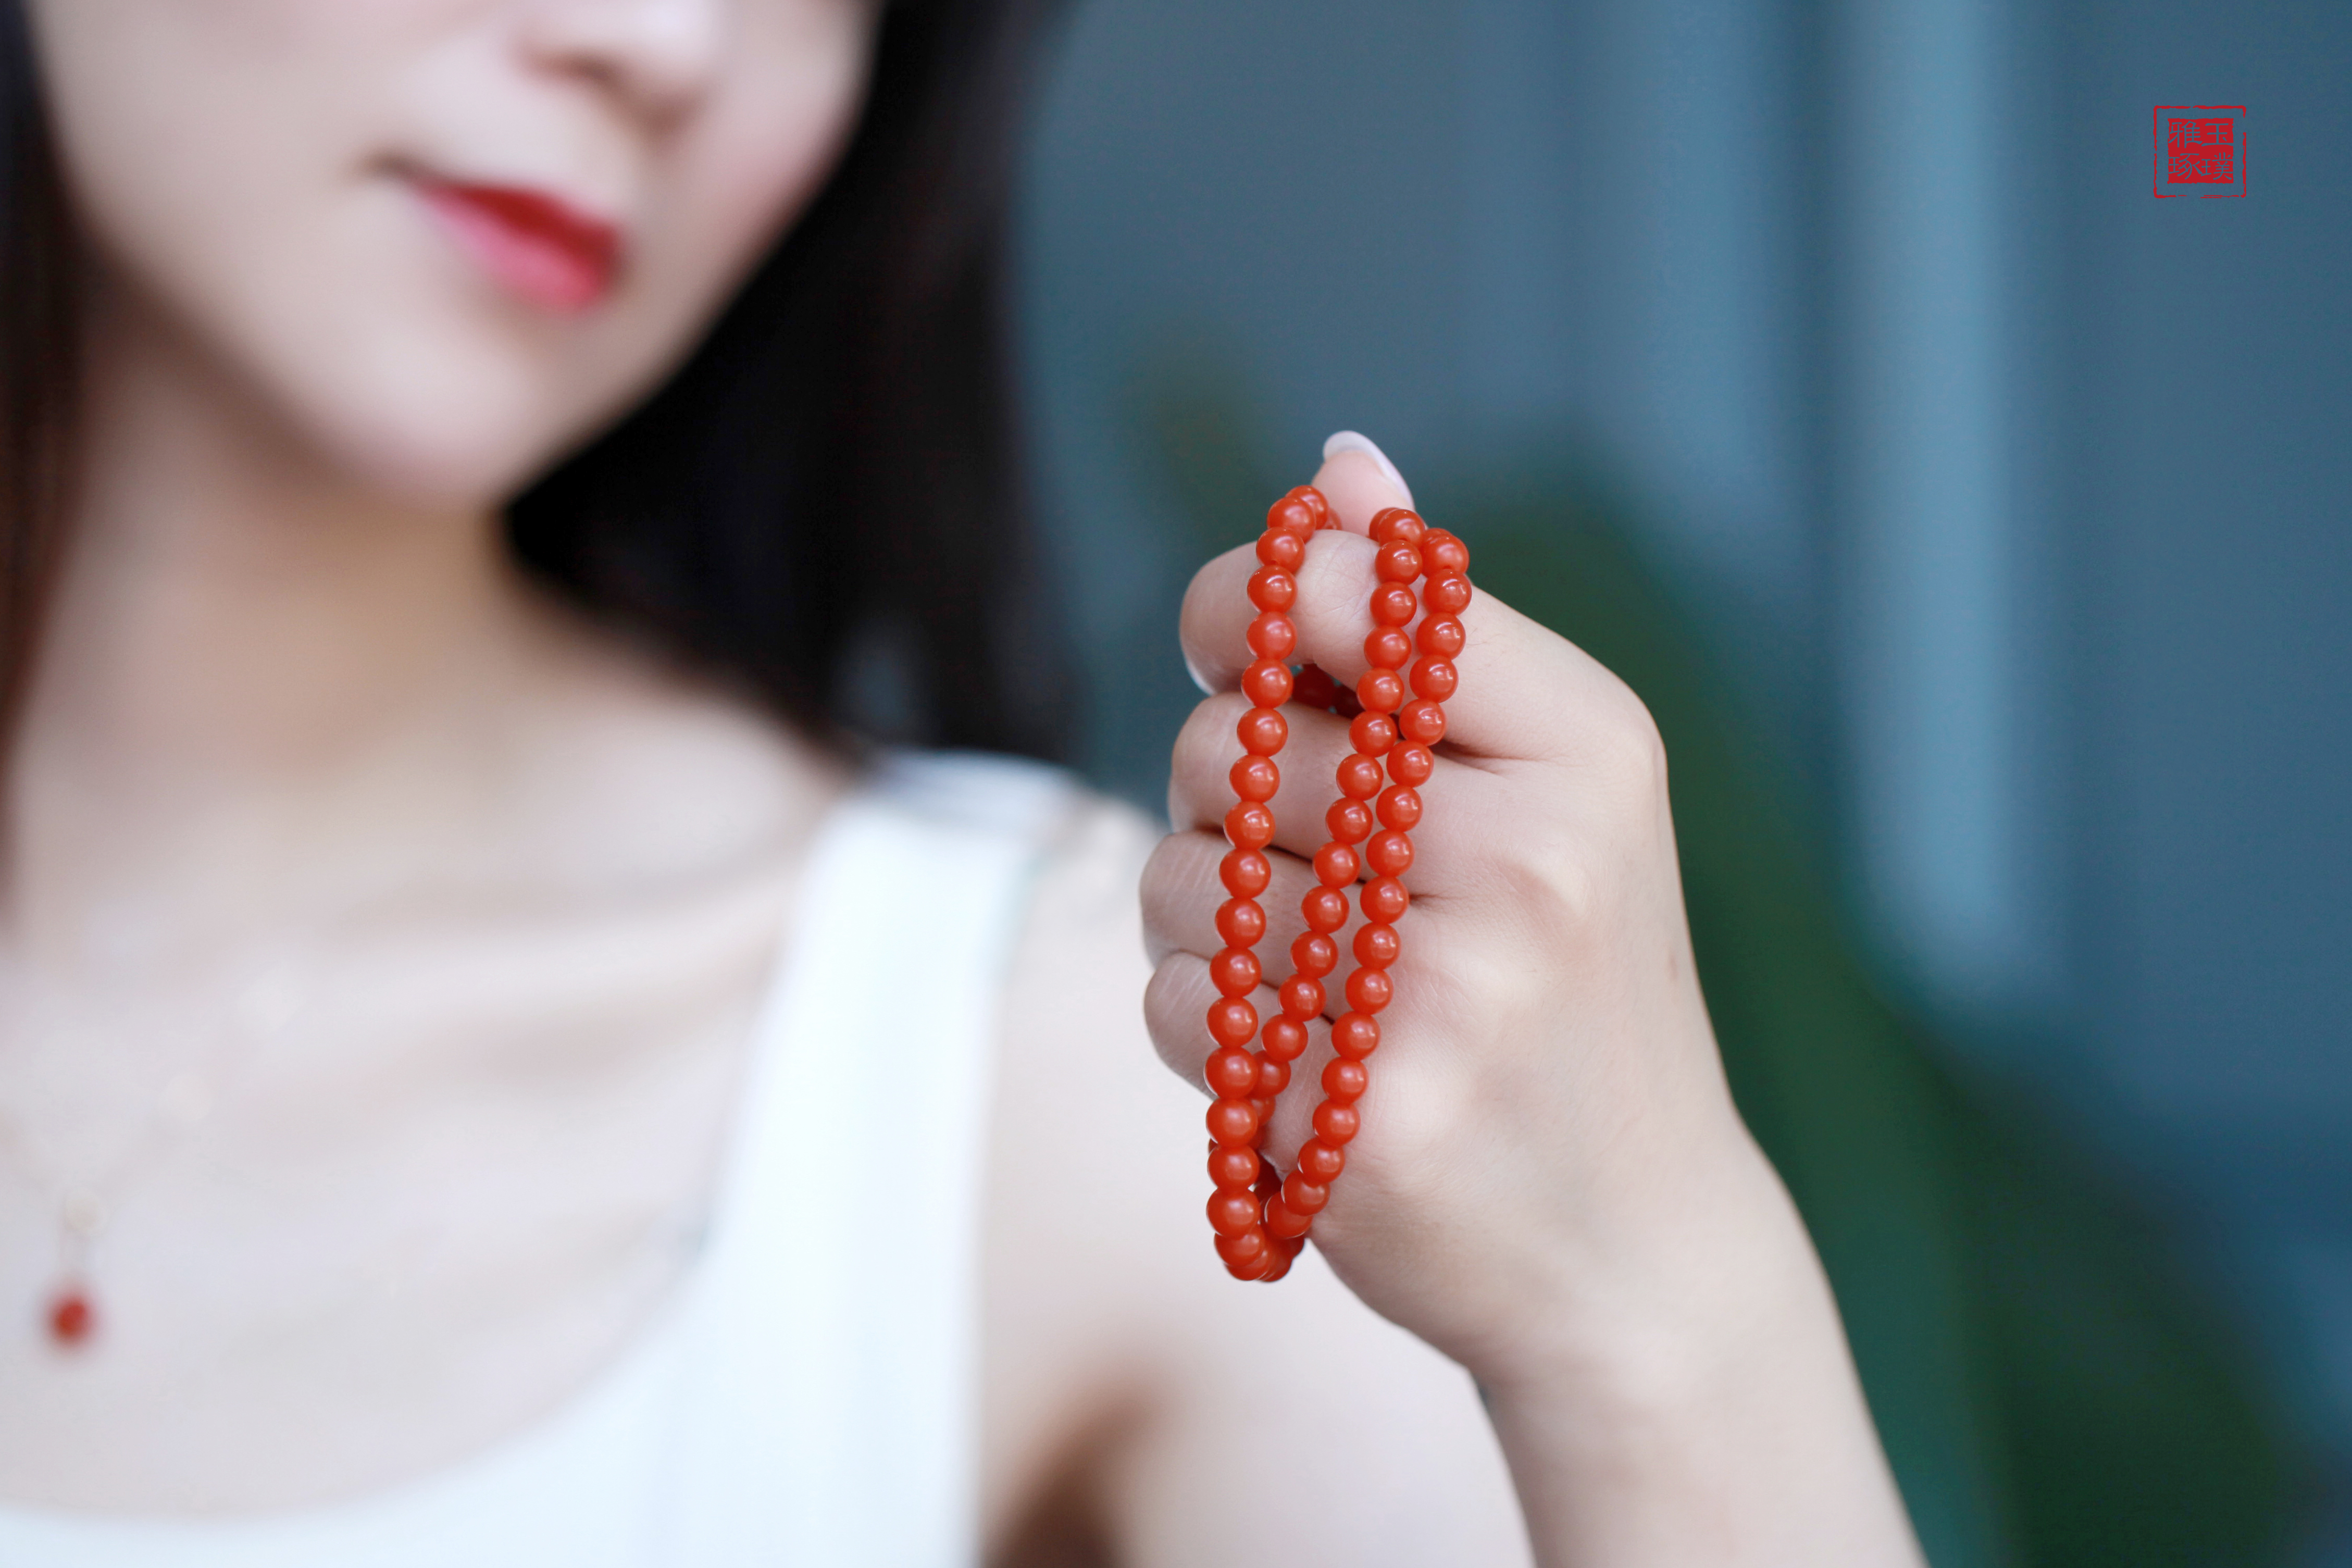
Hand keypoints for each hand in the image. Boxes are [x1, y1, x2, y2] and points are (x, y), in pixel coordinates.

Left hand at [1141, 444, 1922, 1564]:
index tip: (1242, 649)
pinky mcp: (1361, 1117)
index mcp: (1585, 743)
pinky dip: (1206, 1024)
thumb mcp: (1548, 786)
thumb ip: (1428, 626)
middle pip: (1223, 741)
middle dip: (1233, 798)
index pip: (1330, 587)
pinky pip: (1173, 1000)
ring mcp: (1450, 995)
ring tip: (1335, 977)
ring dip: (1211, 921)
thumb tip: (1338, 458)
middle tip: (1339, 875)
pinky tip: (1311, 1059)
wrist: (1634, 1247)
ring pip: (1177, 874)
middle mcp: (1530, 855)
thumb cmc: (1567, 986)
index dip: (1241, 603)